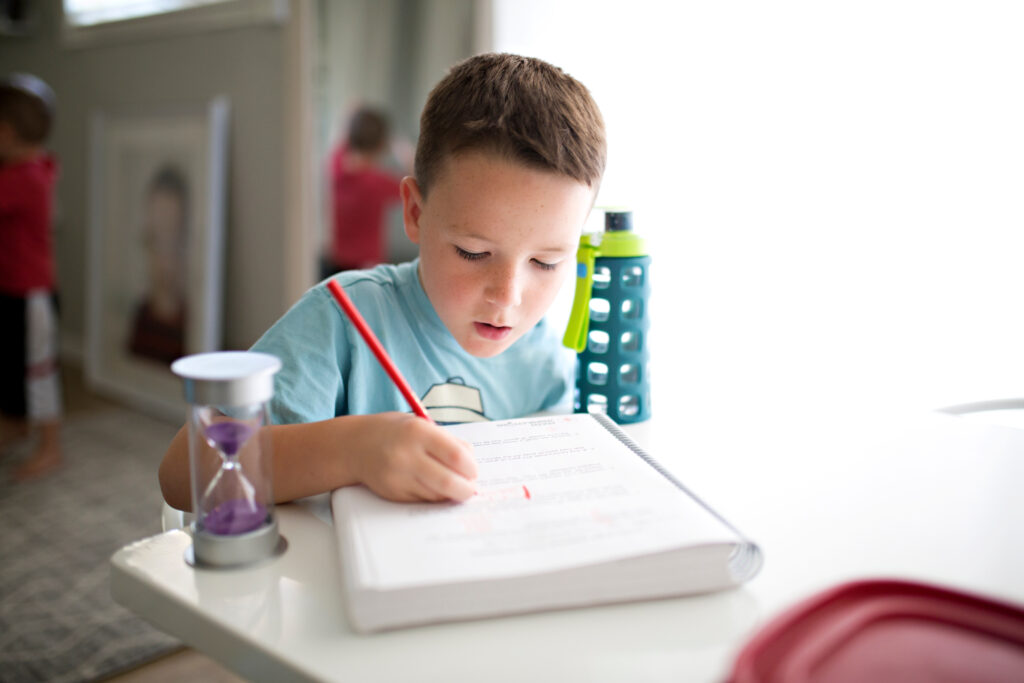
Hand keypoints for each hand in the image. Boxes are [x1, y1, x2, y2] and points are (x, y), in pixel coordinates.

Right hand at [350, 412, 476, 502]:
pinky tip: (432, 486)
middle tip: (470, 488)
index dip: (471, 468)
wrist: (355, 445)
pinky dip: (434, 496)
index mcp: (418, 432)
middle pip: (448, 482)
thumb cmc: (396, 432)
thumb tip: (472, 461)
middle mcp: (406, 454)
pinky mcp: (392, 492)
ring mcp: (398, 476)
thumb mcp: (421, 424)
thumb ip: (447, 440)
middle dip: (466, 489)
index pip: (456, 456)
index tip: (474, 471)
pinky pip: (422, 500)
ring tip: (453, 485)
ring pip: (437, 494)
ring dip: (450, 493)